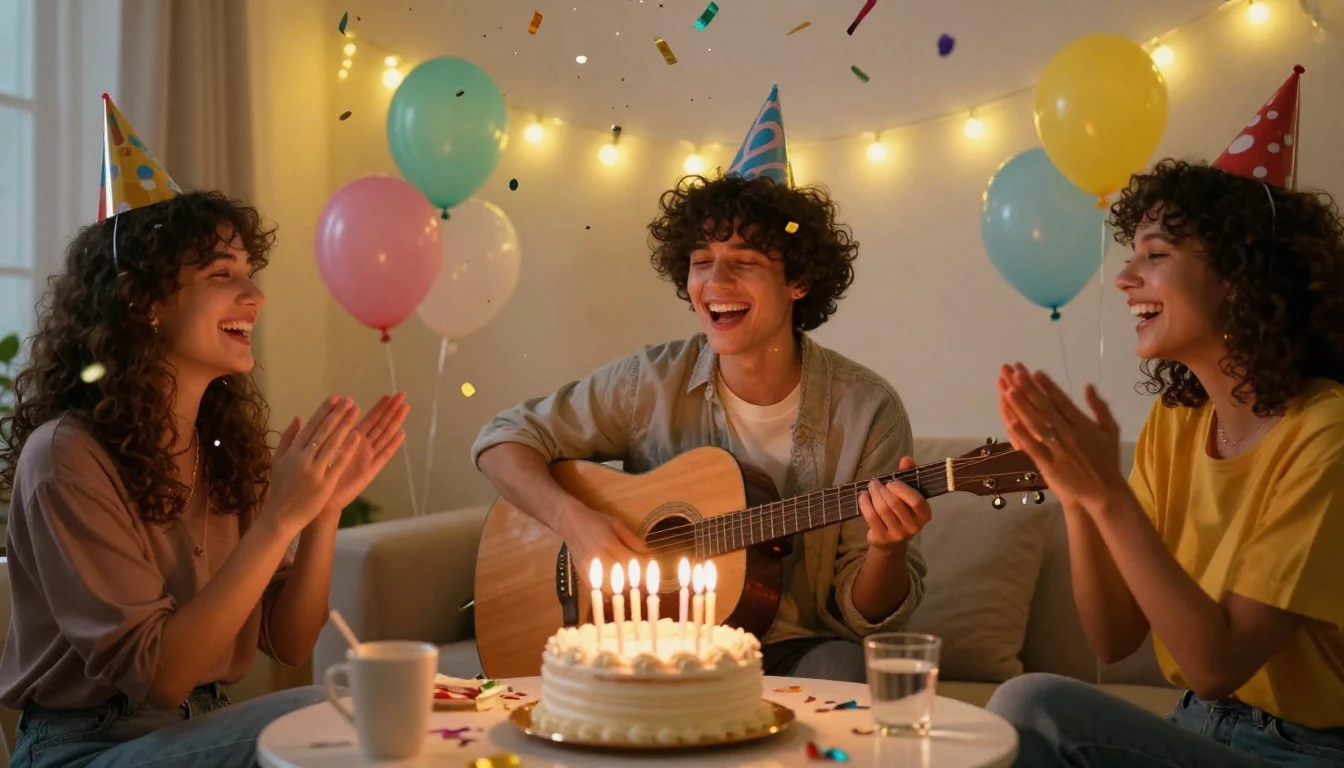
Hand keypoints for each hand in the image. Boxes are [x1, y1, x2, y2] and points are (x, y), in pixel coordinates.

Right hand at [265, 396, 363, 534]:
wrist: (280, 517)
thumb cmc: (280, 489)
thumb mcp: (277, 462)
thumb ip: (287, 439)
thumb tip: (298, 417)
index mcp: (291, 452)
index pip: (310, 426)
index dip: (324, 411)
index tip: (335, 398)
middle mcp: (302, 458)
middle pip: (322, 431)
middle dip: (337, 414)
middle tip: (350, 401)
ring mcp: (313, 471)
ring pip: (331, 443)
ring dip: (345, 425)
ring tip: (356, 412)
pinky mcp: (324, 484)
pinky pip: (338, 463)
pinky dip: (347, 449)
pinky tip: (357, 437)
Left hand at [323, 393, 409, 514]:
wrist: (320, 500)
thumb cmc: (317, 475)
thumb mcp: (317, 448)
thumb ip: (323, 431)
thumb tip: (319, 413)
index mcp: (351, 439)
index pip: (369, 419)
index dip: (379, 407)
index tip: (388, 395)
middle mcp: (363, 446)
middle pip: (380, 424)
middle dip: (391, 410)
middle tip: (402, 394)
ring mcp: (368, 458)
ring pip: (384, 435)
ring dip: (395, 422)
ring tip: (405, 408)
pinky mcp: (370, 471)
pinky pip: (384, 455)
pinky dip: (393, 445)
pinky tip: (401, 434)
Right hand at [560, 505, 647, 588]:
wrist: (569, 523)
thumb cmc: (595, 521)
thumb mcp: (616, 524)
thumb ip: (631, 539)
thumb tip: (647, 552)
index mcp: (609, 544)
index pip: (631, 562)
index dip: (643, 569)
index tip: (653, 571)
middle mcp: (599, 559)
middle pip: (621, 579)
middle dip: (635, 583)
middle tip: (645, 582)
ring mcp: (589, 569)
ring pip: (609, 589)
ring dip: (622, 591)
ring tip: (631, 588)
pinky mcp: (582, 575)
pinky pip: (597, 590)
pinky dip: (608, 593)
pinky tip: (616, 591)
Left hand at [858, 457, 932, 551]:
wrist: (891, 541)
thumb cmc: (902, 511)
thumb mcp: (908, 494)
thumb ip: (908, 475)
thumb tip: (906, 459)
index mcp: (924, 515)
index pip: (917, 501)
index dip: (902, 489)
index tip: (891, 482)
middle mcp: (914, 527)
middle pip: (895, 504)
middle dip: (882, 490)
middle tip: (875, 482)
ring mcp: (898, 534)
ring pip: (882, 510)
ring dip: (873, 494)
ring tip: (870, 487)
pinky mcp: (882, 538)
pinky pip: (871, 517)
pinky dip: (865, 504)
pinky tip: (862, 496)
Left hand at [996, 363, 1124, 510]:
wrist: (1104, 492)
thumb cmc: (1107, 460)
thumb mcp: (1110, 431)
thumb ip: (1099, 408)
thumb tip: (1088, 386)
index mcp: (1083, 425)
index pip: (1062, 401)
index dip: (1047, 386)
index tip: (1035, 372)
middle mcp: (1069, 434)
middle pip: (1045, 408)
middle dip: (1029, 389)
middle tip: (1015, 372)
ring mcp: (1058, 450)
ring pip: (1036, 424)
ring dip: (1021, 406)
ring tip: (1008, 389)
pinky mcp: (1048, 465)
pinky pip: (1032, 447)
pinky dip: (1021, 434)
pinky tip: (1010, 421)